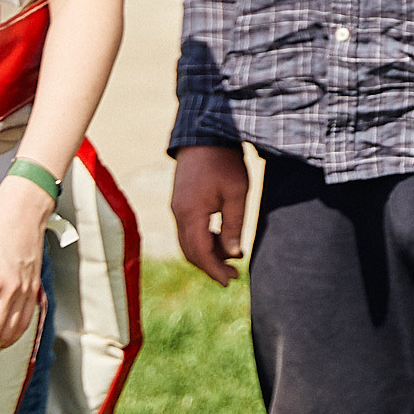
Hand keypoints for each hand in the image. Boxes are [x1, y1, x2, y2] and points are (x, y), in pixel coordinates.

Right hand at [171, 145, 250, 284]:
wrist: (205, 132)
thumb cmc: (224, 160)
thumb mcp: (237, 193)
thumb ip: (234, 225)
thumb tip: (232, 254)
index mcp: (191, 213)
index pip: (200, 253)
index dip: (215, 270)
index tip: (231, 281)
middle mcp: (179, 213)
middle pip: (190, 252)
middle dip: (211, 266)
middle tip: (233, 274)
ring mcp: (177, 206)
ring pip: (188, 241)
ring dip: (207, 253)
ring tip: (232, 256)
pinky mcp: (180, 200)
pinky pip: (188, 229)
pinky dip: (203, 239)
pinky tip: (221, 238)